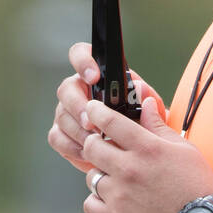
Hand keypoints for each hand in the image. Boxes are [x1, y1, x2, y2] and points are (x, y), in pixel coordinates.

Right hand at [47, 41, 164, 173]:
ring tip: (96, 144)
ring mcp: (68, 112)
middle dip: (78, 106)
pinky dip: (72, 147)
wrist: (138, 158)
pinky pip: (57, 137)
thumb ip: (150, 100)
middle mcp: (79, 90)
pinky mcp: (62, 134)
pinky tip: (88, 156)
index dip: (83, 61)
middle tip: (93, 124)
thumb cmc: (146, 130)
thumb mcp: (154, 114)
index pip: (81, 54)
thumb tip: (140, 87)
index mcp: (99, 76)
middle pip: (66, 89)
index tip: (94, 77)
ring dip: (78, 131)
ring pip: (61, 115)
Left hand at [76, 97, 212, 212]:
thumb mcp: (185, 151)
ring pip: (91, 176)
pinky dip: (98, 203)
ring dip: (101, 176)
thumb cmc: (198, 190)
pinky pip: (90, 204)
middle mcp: (129, 169)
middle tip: (104, 150)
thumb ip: (159, 127)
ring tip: (117, 183)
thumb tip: (145, 103)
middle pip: (91, 146)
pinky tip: (113, 203)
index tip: (93, 110)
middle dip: (95, 144)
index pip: (108, 120)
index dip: (96, 111)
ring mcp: (120, 196)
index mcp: (147, 149)